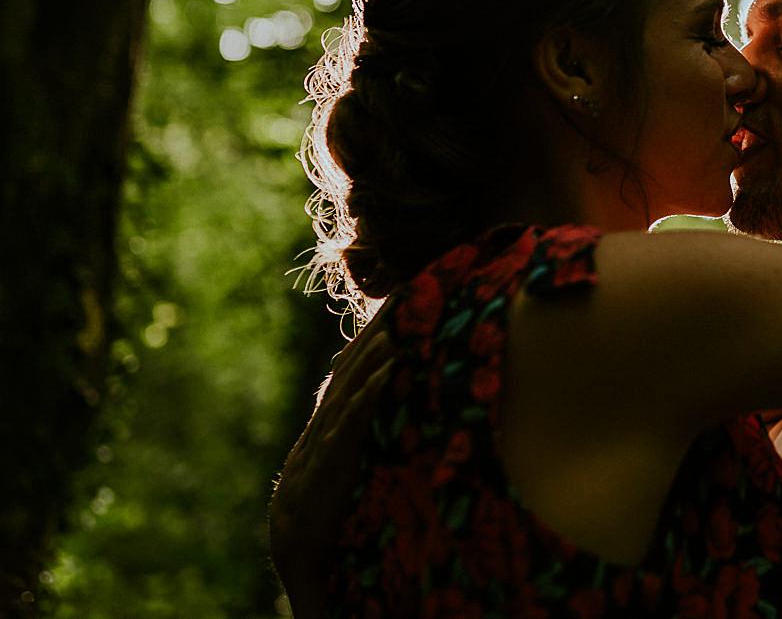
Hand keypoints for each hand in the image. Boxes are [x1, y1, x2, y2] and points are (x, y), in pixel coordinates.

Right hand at [270, 312, 394, 617]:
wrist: (300, 557)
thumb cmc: (330, 514)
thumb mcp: (347, 469)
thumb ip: (360, 438)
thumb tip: (385, 410)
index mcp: (327, 431)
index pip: (348, 378)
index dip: (368, 345)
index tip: (394, 314)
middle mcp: (321, 432)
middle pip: (347, 377)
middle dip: (372, 341)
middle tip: (399, 306)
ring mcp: (319, 450)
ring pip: (346, 395)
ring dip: (372, 362)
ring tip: (397, 332)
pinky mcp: (324, 471)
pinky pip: (347, 428)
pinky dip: (366, 400)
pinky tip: (385, 377)